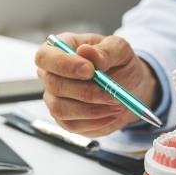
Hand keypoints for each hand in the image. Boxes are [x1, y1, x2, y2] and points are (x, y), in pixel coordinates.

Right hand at [35, 33, 160, 136]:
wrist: (130, 87)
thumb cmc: (120, 63)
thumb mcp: (119, 50)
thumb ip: (105, 50)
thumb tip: (86, 51)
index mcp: (59, 49)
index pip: (45, 56)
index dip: (64, 64)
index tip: (90, 71)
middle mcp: (51, 74)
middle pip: (54, 85)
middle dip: (86, 91)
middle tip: (112, 93)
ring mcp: (54, 99)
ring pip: (61, 109)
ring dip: (92, 109)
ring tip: (116, 103)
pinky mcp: (64, 119)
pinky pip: (72, 125)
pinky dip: (95, 121)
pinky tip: (111, 113)